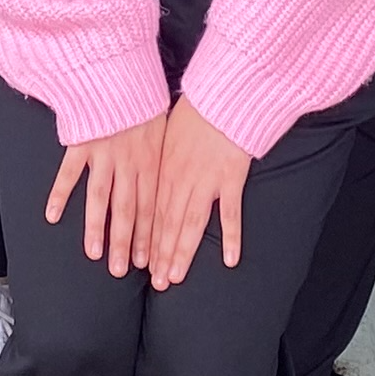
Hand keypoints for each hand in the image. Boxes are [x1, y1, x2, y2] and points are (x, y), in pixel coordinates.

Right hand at [42, 109, 163, 277]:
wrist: (122, 74)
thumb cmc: (145, 101)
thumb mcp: (163, 130)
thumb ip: (163, 158)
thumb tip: (171, 182)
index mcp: (150, 163)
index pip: (150, 207)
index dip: (148, 236)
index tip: (146, 262)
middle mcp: (127, 164)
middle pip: (126, 210)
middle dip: (125, 243)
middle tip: (121, 271)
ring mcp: (103, 155)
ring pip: (99, 199)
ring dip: (96, 228)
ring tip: (94, 254)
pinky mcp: (81, 144)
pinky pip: (68, 173)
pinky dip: (59, 193)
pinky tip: (51, 216)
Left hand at [141, 99, 252, 285]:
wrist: (223, 94)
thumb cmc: (196, 109)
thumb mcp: (167, 131)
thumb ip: (159, 157)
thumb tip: (147, 171)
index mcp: (163, 168)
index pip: (152, 211)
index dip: (147, 239)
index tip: (143, 263)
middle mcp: (180, 179)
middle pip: (168, 223)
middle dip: (161, 254)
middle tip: (158, 282)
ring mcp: (206, 181)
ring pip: (191, 224)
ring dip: (183, 252)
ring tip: (176, 277)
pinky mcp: (231, 178)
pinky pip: (230, 213)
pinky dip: (231, 237)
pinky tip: (231, 260)